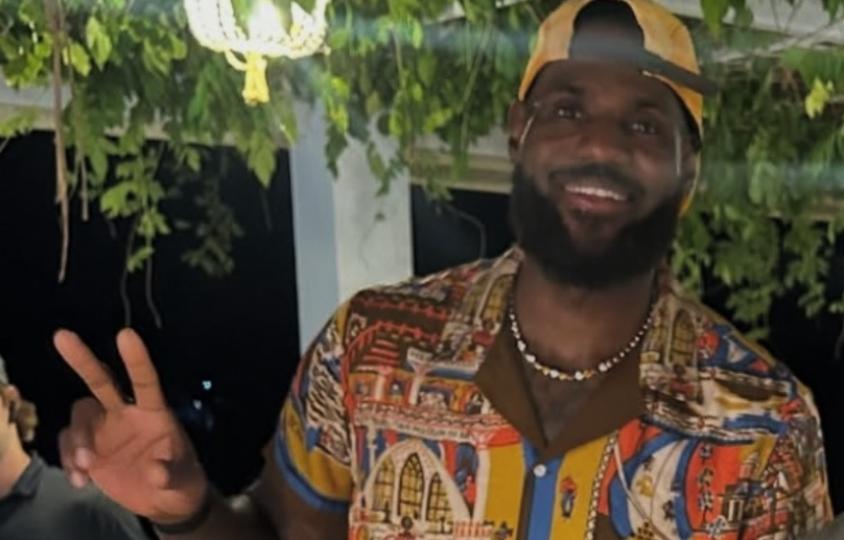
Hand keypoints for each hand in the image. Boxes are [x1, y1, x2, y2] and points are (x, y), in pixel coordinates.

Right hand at [55, 328, 207, 523]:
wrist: (164, 500)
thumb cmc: (180, 479)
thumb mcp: (183, 480)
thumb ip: (171, 474)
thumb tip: (156, 473)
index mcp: (154, 412)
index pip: (145, 380)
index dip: (136, 359)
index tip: (125, 334)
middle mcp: (126, 413)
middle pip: (102, 380)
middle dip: (82, 359)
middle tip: (62, 336)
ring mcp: (105, 429)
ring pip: (80, 414)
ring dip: (77, 438)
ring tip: (86, 466)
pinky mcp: (89, 449)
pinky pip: (69, 442)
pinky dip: (67, 459)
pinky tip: (80, 481)